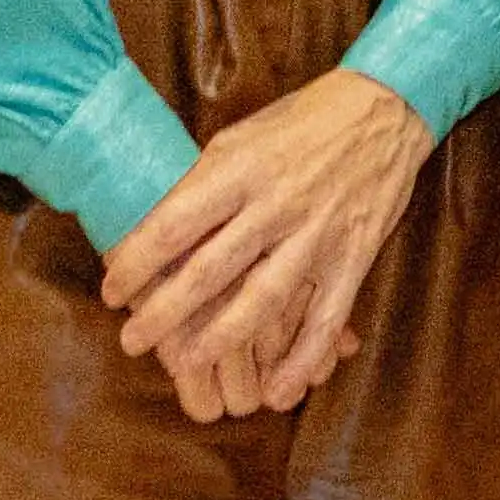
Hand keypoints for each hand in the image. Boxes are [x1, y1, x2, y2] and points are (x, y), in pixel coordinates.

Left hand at [103, 70, 434, 425]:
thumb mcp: (243, 134)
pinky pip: (325, 319)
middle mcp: (276, 204)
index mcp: (240, 169)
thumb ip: (205, 180)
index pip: (173, 224)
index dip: (136, 262)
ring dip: (221, 340)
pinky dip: (302, 359)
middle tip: (131, 341)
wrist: (387, 107)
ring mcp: (317, 235)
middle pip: (209, 271)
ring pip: (262, 300)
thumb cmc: (304, 120)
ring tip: (185, 367)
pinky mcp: (353, 257)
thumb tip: (156, 221)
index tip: (113, 289)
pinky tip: (278, 392)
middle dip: (163, 312)